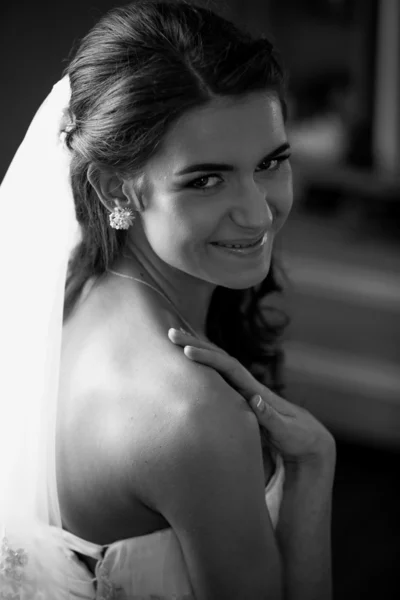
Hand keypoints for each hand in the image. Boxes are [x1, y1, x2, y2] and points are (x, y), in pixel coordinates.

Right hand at [168, 328, 334, 467]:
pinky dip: (204, 365)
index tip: (187, 350)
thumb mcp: (287, 431)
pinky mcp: (240, 398)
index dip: (209, 358)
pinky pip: (219, 377)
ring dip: (198, 350)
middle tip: (171, 333)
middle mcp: (248, 386)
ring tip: (175, 337)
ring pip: (218, 365)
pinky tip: (190, 361)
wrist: (310, 439)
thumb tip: (254, 400)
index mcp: (256, 390)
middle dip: (196, 344)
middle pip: (220, 359)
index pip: (229, 368)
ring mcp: (244, 390)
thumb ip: (271, 417)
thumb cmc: (299, 437)